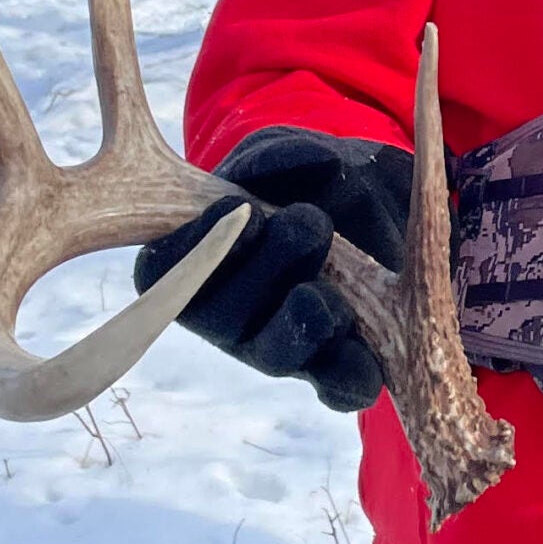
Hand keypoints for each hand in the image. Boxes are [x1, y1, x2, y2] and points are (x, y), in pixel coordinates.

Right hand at [133, 127, 411, 411]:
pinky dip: (351, 377)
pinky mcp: (332, 368)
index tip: (242, 209)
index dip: (194, 248)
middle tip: (308, 223)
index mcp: (194, 261)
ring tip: (325, 297)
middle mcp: (226, 317)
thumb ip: (289, 156)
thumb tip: (307, 162)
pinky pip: (336, 387)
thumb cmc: (318, 180)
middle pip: (222, 321)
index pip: (160, 273)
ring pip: (276, 356)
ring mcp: (277, 347)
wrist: (381, 209)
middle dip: (266, 272)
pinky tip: (367, 365)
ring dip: (302, 325)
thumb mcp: (299, 157)